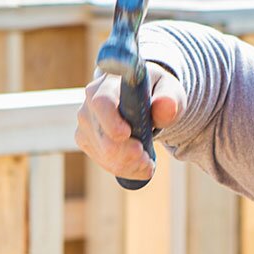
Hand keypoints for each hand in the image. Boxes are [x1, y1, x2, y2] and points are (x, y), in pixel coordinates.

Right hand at [75, 62, 184, 180]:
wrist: (144, 100)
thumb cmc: (156, 92)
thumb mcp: (169, 90)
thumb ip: (169, 98)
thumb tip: (168, 106)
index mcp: (108, 84)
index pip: (102, 103)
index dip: (112, 122)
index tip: (127, 134)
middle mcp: (89, 103)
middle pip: (102, 137)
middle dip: (127, 153)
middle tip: (147, 157)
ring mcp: (85, 124)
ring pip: (104, 154)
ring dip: (130, 164)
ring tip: (147, 159)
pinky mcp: (86, 140)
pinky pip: (104, 163)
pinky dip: (126, 168)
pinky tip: (139, 162)